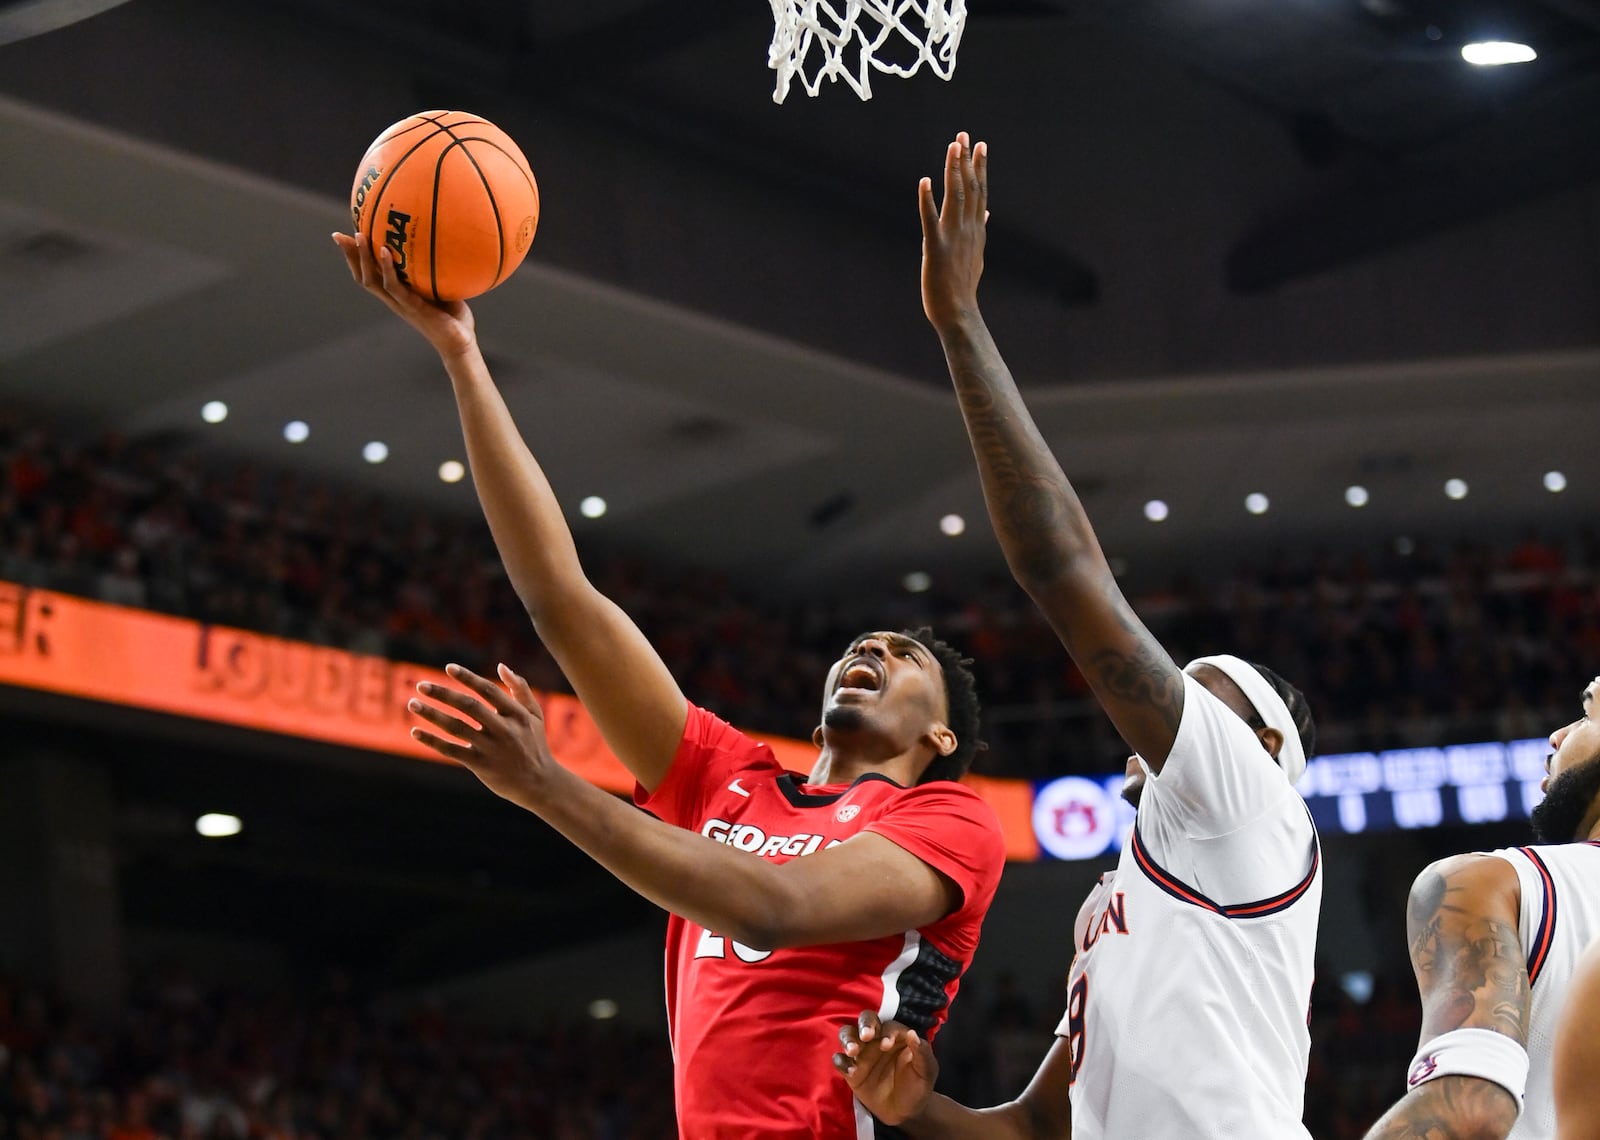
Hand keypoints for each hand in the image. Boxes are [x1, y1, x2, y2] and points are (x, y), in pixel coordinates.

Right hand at [332, 231, 477, 359]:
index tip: (346, 236)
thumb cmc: (453, 316)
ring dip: (362, 258)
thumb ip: (435, 270)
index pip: (370, 274)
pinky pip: (394, 287)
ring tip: (359, 236)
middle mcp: (394, 299)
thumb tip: (440, 242)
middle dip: (349, 256)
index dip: (355, 258)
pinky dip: (386, 269)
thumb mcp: (442, 287)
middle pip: (362, 276)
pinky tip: (383, 251)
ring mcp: (401, 304)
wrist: (462, 342)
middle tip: (339, 235)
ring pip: (372, 280)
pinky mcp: (412, 307)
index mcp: (397, 294)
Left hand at [408, 663, 554, 803]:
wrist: (539, 783)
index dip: (468, 678)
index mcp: (516, 714)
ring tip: (412, 704)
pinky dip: (432, 741)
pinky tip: (415, 731)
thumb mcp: (535, 715)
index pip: (488, 691)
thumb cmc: (534, 745)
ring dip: (432, 714)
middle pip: (468, 706)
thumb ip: (520, 689)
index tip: (448, 668)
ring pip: (456, 727)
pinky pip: (451, 750)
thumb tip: (501, 666)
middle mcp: (504, 729)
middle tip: (420, 685)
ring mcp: (491, 748)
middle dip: (443, 693)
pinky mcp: (480, 765)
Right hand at [833, 1011, 937, 1124]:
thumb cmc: (918, 1087)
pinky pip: (840, 1061)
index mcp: (896, 1036)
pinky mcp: (851, 1071)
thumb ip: (922, 1053)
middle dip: (865, 1025)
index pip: (889, 1026)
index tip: (887, 1045)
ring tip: (852, 1051)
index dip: (887, 1032)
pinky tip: (850, 1072)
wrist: (906, 1113)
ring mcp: (862, 1054)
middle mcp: (877, 1040)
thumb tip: (912, 1034)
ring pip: (848, 1035)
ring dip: (848, 1039)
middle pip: (866, 1020)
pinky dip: (841, 1062)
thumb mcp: (927, 1072)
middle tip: (866, 1036)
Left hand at [918, 131, 987, 331]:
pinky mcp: (935, 249)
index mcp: (975, 230)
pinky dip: (927, 200)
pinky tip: (925, 181)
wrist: (958, 314)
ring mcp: (952, 238)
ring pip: (955, 197)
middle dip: (966, 160)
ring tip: (953, 147)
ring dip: (953, 171)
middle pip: (969, 188)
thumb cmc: (962, 287)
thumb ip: (979, 230)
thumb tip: (986, 212)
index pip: (980, 191)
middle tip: (963, 135)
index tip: (980, 144)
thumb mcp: (975, 255)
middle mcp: (967, 229)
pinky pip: (930, 220)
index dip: (979, 167)